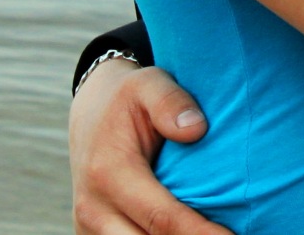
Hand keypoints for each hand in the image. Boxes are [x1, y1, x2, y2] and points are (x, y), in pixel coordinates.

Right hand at [69, 58, 231, 234]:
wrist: (90, 111)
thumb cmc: (128, 98)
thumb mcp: (148, 84)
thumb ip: (170, 102)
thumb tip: (196, 130)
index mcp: (109, 173)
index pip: (163, 218)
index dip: (201, 233)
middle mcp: (94, 208)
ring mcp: (89, 226)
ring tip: (214, 234)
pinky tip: (190, 234)